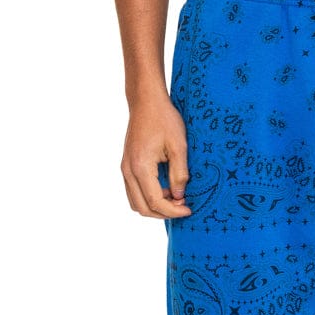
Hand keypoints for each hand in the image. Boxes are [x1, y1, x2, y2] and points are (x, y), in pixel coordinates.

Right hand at [120, 95, 191, 217]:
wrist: (146, 102)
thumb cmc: (164, 119)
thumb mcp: (179, 146)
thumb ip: (179, 174)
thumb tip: (179, 197)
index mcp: (140, 167)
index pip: (155, 201)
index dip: (173, 211)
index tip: (189, 209)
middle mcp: (128, 171)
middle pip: (141, 207)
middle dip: (163, 213)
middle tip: (183, 206)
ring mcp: (124, 168)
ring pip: (135, 202)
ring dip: (154, 206)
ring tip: (174, 197)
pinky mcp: (126, 165)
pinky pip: (133, 191)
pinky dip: (147, 196)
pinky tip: (165, 188)